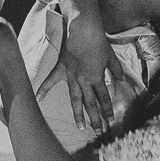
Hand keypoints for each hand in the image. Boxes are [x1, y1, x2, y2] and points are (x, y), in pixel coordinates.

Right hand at [37, 15, 124, 133]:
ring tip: (80, 126)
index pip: (104, 97)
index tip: (110, 120)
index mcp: (97, 77)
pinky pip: (51, 80)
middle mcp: (84, 80)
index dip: (108, 109)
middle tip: (97, 130)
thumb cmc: (99, 42)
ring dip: (78, 113)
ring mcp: (71, 76)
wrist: (84, 29)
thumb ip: (115, 69)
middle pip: (90, 103)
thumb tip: (121, 79)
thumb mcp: (111, 56)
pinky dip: (44, 89)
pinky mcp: (61, 68)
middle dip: (95, 117)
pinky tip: (38, 99)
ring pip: (75, 99)